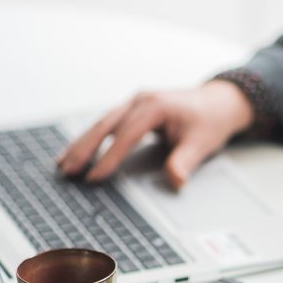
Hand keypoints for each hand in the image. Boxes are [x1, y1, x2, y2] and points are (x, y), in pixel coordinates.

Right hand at [57, 80, 254, 188]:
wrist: (219, 102)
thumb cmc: (210, 120)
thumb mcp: (201, 143)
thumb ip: (185, 162)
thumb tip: (175, 181)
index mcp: (154, 106)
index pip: (126, 135)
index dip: (109, 157)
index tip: (95, 177)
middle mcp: (140, 101)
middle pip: (105, 125)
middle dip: (84, 149)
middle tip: (67, 170)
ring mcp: (135, 103)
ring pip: (102, 123)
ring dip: (82, 143)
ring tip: (63, 163)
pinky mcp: (133, 109)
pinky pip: (107, 124)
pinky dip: (91, 137)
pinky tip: (77, 151)